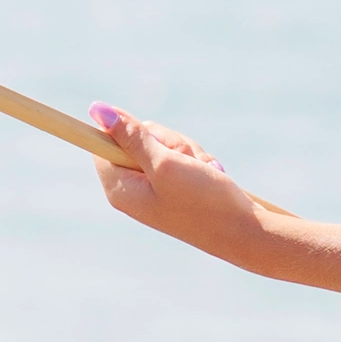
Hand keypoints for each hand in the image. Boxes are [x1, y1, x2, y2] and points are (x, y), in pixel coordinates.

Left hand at [87, 104, 273, 266]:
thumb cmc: (202, 202)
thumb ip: (131, 137)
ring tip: (201, 171)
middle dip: (166, 140)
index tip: (151, 138)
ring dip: (186, 150)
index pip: (101, 144)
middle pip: (135, 139)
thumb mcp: (165, 163)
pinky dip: (197, 160)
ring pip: (163, 144)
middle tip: (183, 161)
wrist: (243, 231)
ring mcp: (154, 188)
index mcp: (119, 188)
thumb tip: (97, 110)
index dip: (125, 132)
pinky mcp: (175, 186)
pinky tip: (210, 175)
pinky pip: (181, 156)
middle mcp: (132, 189)